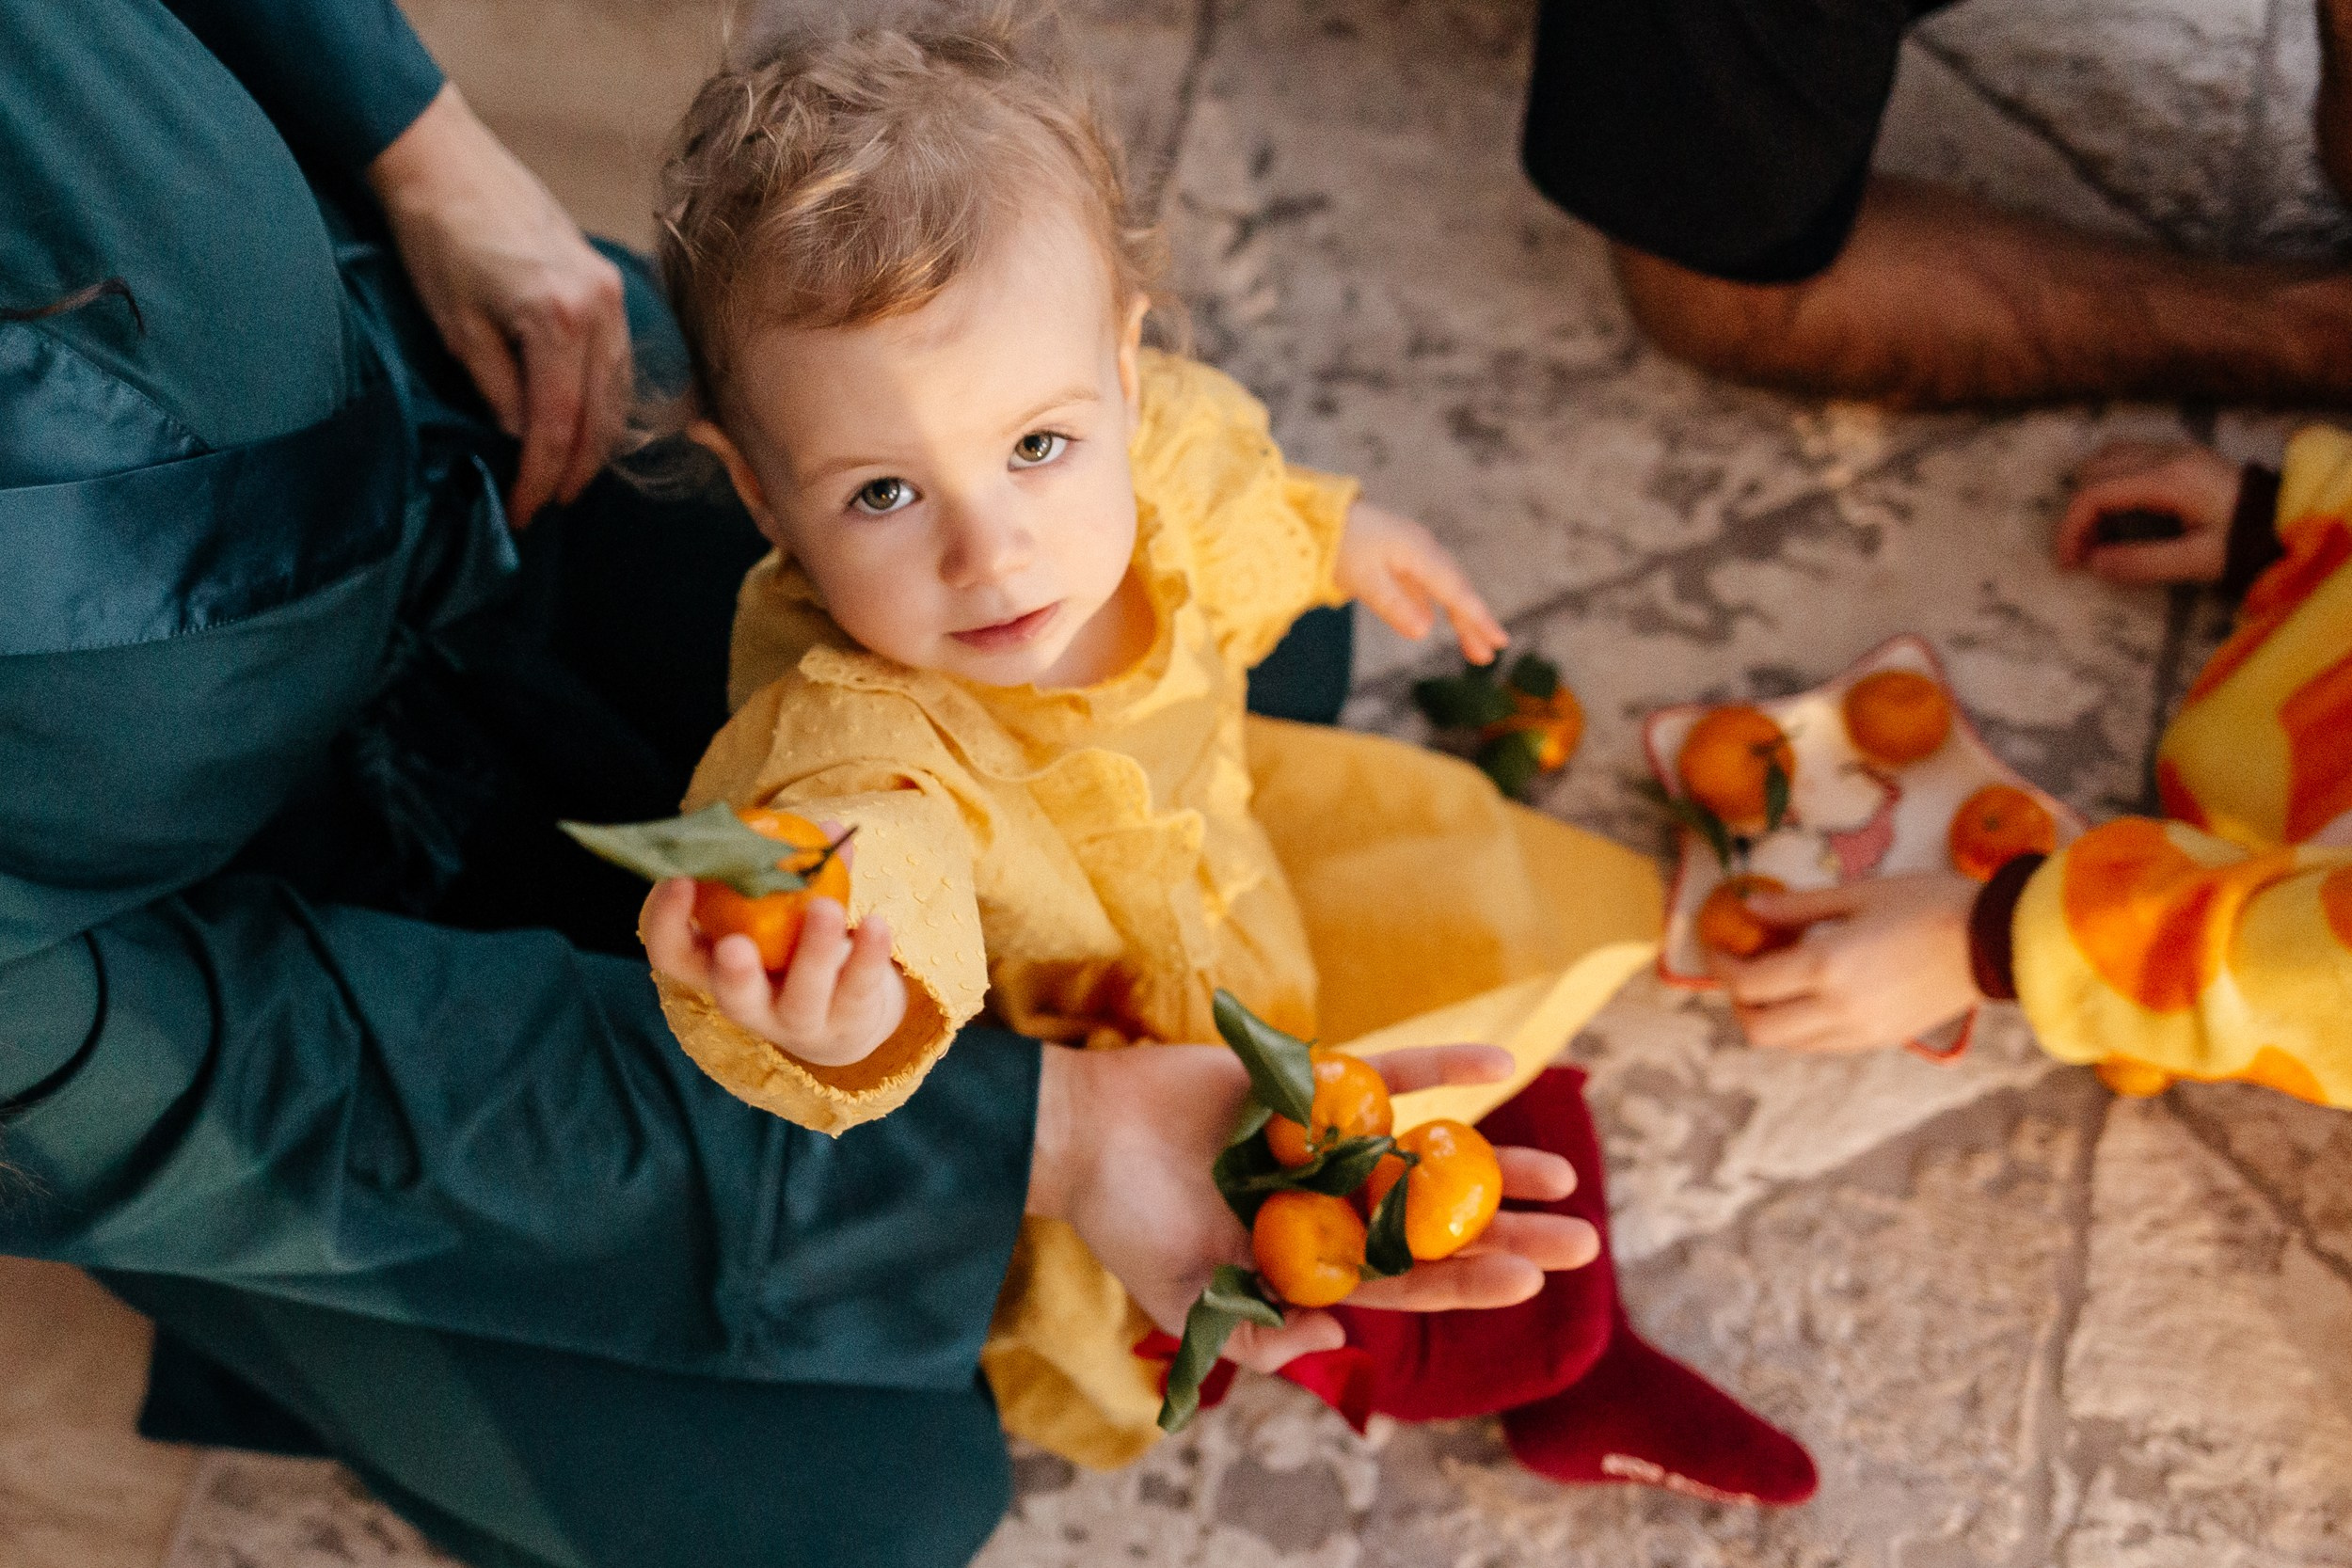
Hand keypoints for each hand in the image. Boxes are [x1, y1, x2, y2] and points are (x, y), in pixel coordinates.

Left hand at [369, 85, 630, 525]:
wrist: (445, 159)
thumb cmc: (436, 237)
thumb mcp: (456, 326)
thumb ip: (498, 389)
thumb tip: (524, 437)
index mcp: (557, 320)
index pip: (558, 424)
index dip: (542, 477)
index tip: (524, 512)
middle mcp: (598, 309)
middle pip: (601, 415)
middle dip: (576, 467)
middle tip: (549, 504)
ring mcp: (611, 292)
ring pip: (619, 389)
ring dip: (598, 438)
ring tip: (569, 474)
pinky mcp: (607, 280)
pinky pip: (619, 358)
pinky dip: (606, 398)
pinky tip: (587, 420)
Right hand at [640, 871, 906, 1068]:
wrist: (845, 1016)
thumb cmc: (796, 946)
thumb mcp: (782, 911)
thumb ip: (796, 869)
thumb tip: (826, 827)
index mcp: (717, 970)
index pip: (673, 955)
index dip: (666, 921)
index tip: (678, 878)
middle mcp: (752, 1005)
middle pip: (733, 999)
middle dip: (734, 974)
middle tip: (735, 945)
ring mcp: (800, 1022)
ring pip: (803, 998)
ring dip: (813, 951)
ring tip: (825, 906)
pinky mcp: (848, 1022)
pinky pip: (858, 988)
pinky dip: (868, 954)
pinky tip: (876, 924)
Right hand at [1027, 1041, 1599, 1374]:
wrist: (1082, 1136)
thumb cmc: (1126, 1224)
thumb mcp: (1186, 1300)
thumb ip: (1253, 1330)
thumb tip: (1334, 1335)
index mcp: (1310, 1261)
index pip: (1407, 1279)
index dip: (1468, 1280)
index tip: (1530, 1281)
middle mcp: (1333, 1205)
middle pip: (1438, 1224)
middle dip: (1509, 1233)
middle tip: (1584, 1242)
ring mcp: (1330, 1142)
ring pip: (1429, 1156)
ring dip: (1497, 1161)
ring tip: (1567, 1175)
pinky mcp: (1314, 1083)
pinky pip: (1390, 1073)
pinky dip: (1443, 1066)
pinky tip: (1502, 1062)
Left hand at [1334, 501, 1508, 664]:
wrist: (1319, 514)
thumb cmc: (1340, 544)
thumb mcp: (1363, 579)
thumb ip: (1394, 605)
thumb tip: (1425, 632)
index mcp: (1419, 553)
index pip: (1455, 592)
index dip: (1478, 618)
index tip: (1498, 641)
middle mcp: (1424, 550)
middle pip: (1456, 591)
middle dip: (1473, 624)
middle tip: (1488, 657)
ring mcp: (1414, 552)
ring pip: (1444, 588)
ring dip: (1458, 618)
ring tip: (1471, 650)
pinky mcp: (1401, 556)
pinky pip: (1427, 585)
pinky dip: (1436, 605)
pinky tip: (1435, 623)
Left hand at [1706, 873, 1981, 1053]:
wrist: (1995, 942)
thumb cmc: (1929, 903)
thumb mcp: (1859, 893)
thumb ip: (1798, 906)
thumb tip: (1749, 906)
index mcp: (1827, 966)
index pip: (1748, 983)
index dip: (1722, 965)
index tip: (1719, 945)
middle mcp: (1837, 1009)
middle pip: (1759, 1030)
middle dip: (1738, 1002)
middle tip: (1742, 970)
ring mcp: (1859, 1033)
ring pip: (1788, 1045)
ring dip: (1768, 1018)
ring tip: (1776, 981)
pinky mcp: (1880, 1042)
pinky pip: (1821, 1045)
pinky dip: (1801, 1027)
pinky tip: (1813, 994)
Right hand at [2054, 440, 2240, 584]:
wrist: (2289, 519)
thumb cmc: (2246, 541)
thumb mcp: (2197, 561)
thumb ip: (2142, 563)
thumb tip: (2093, 564)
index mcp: (2168, 480)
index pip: (2096, 493)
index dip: (2071, 528)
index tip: (2069, 563)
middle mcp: (2166, 455)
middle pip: (2094, 472)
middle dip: (2079, 513)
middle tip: (2084, 553)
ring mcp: (2173, 450)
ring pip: (2107, 458)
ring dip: (2092, 494)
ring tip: (2098, 533)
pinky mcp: (2180, 455)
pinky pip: (2126, 457)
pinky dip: (2109, 483)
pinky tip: (2118, 513)